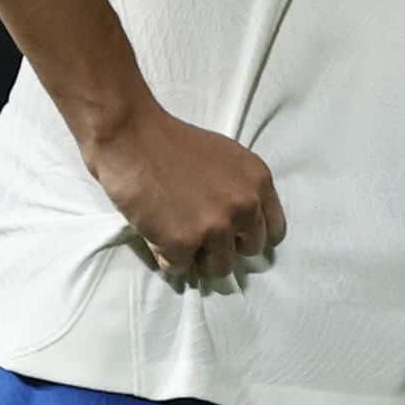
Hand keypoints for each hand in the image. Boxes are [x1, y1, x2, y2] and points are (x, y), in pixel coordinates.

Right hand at [87, 105, 280, 288]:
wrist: (131, 136)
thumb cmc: (172, 142)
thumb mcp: (226, 158)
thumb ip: (240, 189)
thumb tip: (240, 224)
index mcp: (259, 183)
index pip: (273, 230)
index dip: (250, 235)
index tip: (235, 236)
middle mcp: (244, 206)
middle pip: (249, 251)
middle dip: (226, 247)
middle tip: (200, 235)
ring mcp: (215, 227)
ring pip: (219, 267)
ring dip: (199, 258)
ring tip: (178, 237)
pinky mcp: (183, 242)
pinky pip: (180, 268)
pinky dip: (166, 257)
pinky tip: (156, 234)